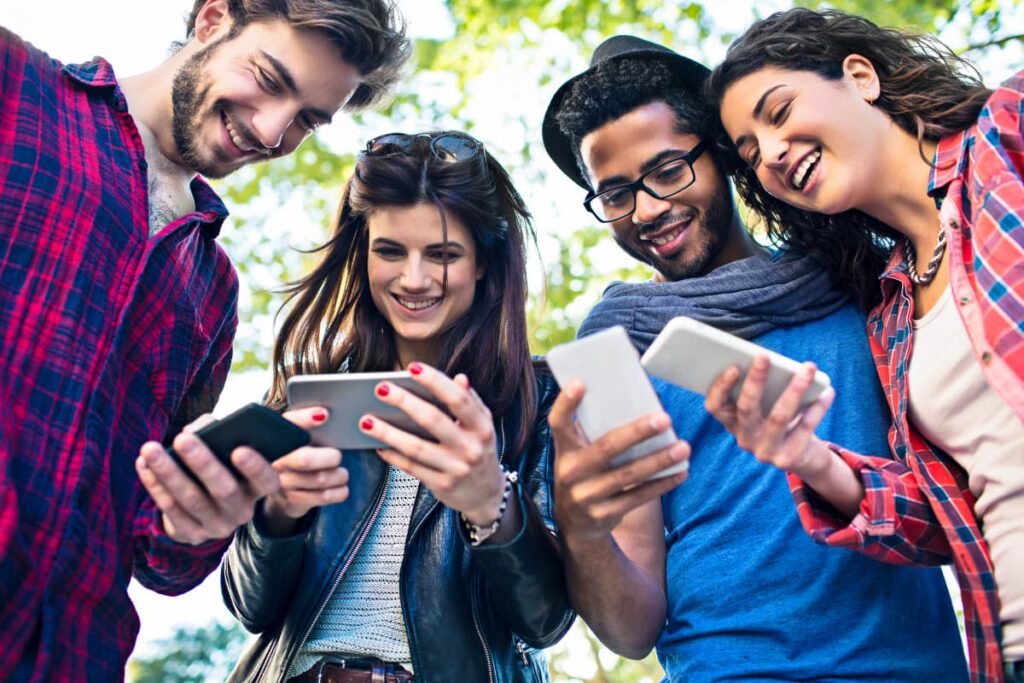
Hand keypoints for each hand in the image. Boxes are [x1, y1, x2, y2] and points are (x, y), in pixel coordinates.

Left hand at [136, 409, 293, 545]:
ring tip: (150, 449)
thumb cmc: (219, 464)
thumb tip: (193, 430)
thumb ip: (216, 430)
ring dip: (169, 472)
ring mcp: (217, 526)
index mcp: (258, 488)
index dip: (256, 468)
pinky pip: (171, 509)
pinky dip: (155, 485)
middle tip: (182, 439)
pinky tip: (143, 465)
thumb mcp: (226, 447)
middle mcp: (242, 511)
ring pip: (191, 499)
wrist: (205, 507)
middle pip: (225, 490)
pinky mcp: (191, 534)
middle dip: (202, 463)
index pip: (267, 481)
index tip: (239, 449)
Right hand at [260, 408, 348, 534]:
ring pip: (320, 479)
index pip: (288, 423)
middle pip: (306, 459)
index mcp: (277, 438)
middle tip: (336, 456)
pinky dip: (340, 491)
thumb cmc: (294, 454)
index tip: (324, 415)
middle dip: (330, 457)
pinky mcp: (292, 501)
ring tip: (341, 473)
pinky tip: (340, 487)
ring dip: (339, 476)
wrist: (275, 487)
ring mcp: (282, 483)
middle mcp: (276, 460)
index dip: (304, 418)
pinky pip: (324, 496)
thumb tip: (324, 414)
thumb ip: (306, 423)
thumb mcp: (296, 436)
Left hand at [359, 363, 505, 525]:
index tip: (412, 368)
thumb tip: (459, 378)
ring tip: (365, 420)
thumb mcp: (483, 425)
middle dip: (404, 402)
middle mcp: (471, 447)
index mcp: (482, 427)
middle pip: (433, 420)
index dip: (435, 381)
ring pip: (416, 448)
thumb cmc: (479, 451)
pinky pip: (411, 467)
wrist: (487, 494)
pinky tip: (377, 444)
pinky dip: (392, 455)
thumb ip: (471, 401)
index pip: (458, 399)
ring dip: (388, 433)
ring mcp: (456, 468)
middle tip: (380, 388)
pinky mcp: (442, 485)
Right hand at [549, 381, 688, 541]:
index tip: (580, 383)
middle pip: (606, 448)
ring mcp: (586, 495)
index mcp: (564, 449)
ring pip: (627, 474)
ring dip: (659, 460)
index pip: (558, 423)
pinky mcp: (603, 514)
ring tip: (683, 447)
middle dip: (638, 433)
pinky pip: (637, 497)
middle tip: (665, 419)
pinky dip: (661, 484)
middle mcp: (570, 472)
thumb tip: (638, 402)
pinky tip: (680, 472)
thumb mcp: (578, 453)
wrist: (574, 523)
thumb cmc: (585, 472)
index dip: (566, 403)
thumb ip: (595, 432)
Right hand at [704, 355, 835, 478]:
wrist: (806, 459)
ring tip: (808, 368)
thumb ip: (763, 392)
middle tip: (764, 356)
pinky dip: (817, 407)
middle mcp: (745, 440)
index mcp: (733, 424)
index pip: (715, 407)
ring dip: (795, 389)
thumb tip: (773, 364)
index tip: (734, 366)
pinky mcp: (789, 459)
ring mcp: (765, 452)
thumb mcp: (767, 409)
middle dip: (755, 380)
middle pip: (746, 408)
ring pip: (778, 416)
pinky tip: (827, 391)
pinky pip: (804, 427)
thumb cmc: (784, 423)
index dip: (721, 387)